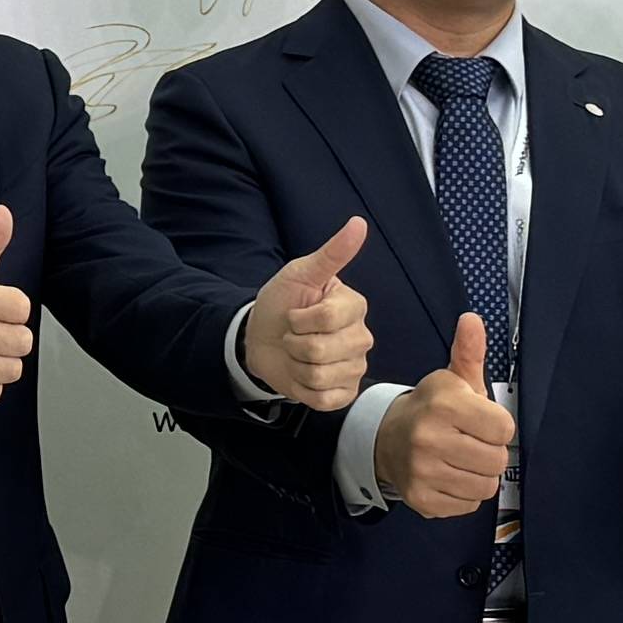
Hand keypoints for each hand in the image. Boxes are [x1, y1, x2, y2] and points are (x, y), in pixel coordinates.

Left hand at [240, 214, 375, 413]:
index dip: (299, 319)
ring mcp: (354, 368)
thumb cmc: (281, 304)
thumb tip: (358, 223)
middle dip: (294, 343)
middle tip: (293, 335)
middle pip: (322, 350)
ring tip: (296, 354)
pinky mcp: (343, 393)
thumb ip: (331, 253)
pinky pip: (323, 399)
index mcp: (354, 307)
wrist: (261, 338)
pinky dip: (303, 388)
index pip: (327, 318)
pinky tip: (302, 374)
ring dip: (296, 366)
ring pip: (320, 376)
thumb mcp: (300, 274)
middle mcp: (361, 338)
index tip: (295, 314)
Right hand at [379, 315, 518, 517]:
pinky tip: (450, 476)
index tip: (480, 421)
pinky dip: (465, 494)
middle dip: (490, 452)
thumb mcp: (451, 379)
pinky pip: (469, 505)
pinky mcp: (421, 500)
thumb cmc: (432, 409)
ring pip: (486, 486)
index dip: (497, 426)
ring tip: (461, 460)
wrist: (386, 438)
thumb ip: (469, 352)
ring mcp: (423, 472)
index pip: (505, 428)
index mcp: (444, 405)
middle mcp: (430, 439)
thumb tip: (472, 319)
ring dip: (479, 474)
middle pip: (498, 460)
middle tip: (471, 442)